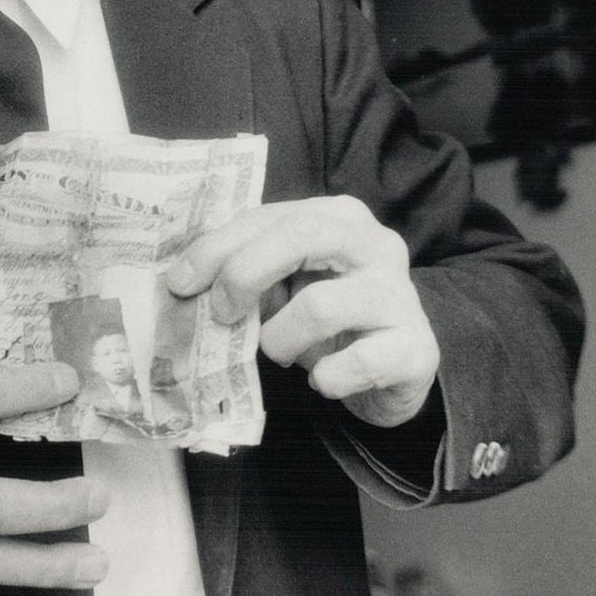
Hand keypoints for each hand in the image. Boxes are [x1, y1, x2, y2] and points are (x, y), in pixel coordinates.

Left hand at [166, 195, 438, 427]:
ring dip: (280, 339)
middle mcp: (377, 244)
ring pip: (320, 305)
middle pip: (302, 236)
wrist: (393, 370)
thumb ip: (244, 274)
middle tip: (220, 314)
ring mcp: (401, 295)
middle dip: (245, 273)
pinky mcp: (417, 348)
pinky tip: (323, 379)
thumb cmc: (326, 321)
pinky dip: (326, 377)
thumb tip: (184, 284)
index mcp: (338, 217)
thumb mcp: (283, 286)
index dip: (217, 247)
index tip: (179, 281)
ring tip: (279, 352)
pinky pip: (358, 362)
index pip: (271, 216)